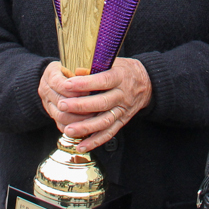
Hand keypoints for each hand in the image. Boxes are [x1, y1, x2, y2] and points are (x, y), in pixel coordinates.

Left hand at [38, 59, 152, 151]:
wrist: (146, 83)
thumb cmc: (123, 70)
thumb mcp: (113, 62)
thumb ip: (95, 67)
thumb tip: (74, 71)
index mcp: (120, 77)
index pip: (103, 80)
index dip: (85, 83)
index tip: (67, 84)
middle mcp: (123, 95)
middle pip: (102, 103)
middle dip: (80, 105)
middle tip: (62, 105)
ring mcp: (123, 110)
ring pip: (104, 121)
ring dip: (85, 127)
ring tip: (68, 130)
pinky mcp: (122, 121)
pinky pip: (109, 134)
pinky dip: (95, 141)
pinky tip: (81, 146)